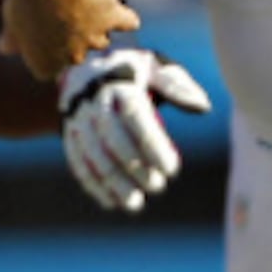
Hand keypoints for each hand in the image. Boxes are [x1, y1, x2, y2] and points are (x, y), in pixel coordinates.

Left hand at [2, 0, 138, 80]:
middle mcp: (73, 58)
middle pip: (78, 53)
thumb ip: (13, 38)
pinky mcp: (113, 17)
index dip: (48, 50)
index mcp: (45, 65)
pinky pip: (127, 22)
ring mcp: (95, 39)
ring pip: (101, 39)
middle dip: (72, 37)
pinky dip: (125, 18)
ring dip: (96, 27)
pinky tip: (121, 12)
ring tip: (86, 5)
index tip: (43, 33)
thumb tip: (4, 49)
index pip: (50, 67)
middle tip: (61, 12)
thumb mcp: (12, 19)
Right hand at [60, 48, 211, 213]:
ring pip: (93, 156)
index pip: (135, 117)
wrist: (85, 67)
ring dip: (114, 183)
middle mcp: (94, 103)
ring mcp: (78, 120)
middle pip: (113, 140)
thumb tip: (203, 108)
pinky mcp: (69, 135)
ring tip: (135, 203)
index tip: (172, 169)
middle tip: (157, 186)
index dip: (153, 146)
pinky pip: (78, 162)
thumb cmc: (132, 70)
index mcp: (119, 85)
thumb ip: (178, 86)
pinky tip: (111, 202)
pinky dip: (93, 185)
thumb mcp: (155, 67)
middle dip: (135, 168)